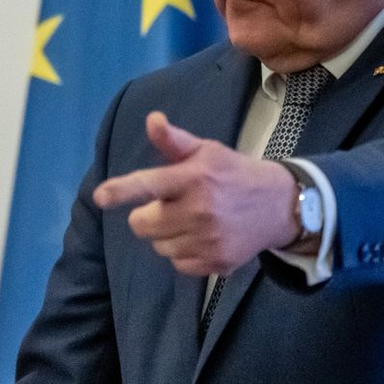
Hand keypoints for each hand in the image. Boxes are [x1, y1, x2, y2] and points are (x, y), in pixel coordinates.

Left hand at [93, 111, 297, 275]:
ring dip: (166, 235)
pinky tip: (203, 238)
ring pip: (157, 246)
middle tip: (171, 206)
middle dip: (148, 216)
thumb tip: (152, 120)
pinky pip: (177, 264)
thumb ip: (174, 141)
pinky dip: (183, 253)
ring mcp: (209, 240)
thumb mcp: (207, 151)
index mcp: (194, 178)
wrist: (282, 206)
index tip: (100, 197)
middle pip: (141, 224)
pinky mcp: (218, 263)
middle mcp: (200, 210)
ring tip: (191, 221)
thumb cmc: (233, 174)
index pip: (149, 184)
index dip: (121, 191)